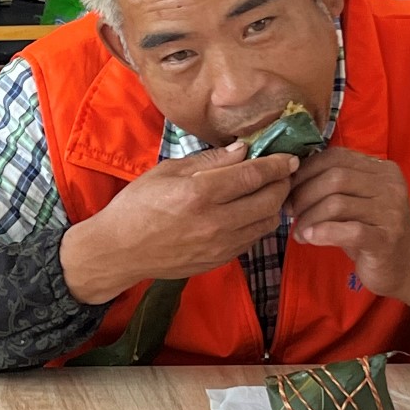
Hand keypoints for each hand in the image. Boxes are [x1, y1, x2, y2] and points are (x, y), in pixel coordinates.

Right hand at [60, 144, 298, 305]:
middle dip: (282, 183)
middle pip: (269, 200)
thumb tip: (242, 150)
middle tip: (283, 172)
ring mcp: (220, 245)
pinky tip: (250, 212)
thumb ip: (208, 161)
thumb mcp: (167, 172)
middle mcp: (216, 221)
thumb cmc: (137, 205)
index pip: (253, 176)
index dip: (277, 164)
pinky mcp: (220, 260)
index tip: (289, 156)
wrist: (120, 250)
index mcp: (200, 193)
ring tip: (269, 191)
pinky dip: (258, 223)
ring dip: (274, 205)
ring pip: (266, 223)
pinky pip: (252, 240)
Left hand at [285, 148, 409, 311]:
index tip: (288, 187)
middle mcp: (390, 186)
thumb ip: (334, 184)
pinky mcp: (387, 240)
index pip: (336, 157)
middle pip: (335, 178)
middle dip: (303, 194)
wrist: (409, 264)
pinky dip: (322, 233)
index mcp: (382, 170)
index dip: (306, 171)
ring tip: (299, 231)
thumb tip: (289, 176)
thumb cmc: (373, 230)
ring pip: (337, 203)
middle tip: (289, 211)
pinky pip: (348, 231)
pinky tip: (310, 238)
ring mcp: (391, 213)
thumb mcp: (356, 200)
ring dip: (309, 217)